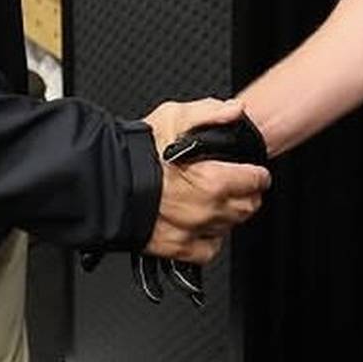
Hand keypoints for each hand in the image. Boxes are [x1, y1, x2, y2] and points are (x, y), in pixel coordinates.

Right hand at [143, 99, 268, 263]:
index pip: (255, 181)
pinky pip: (208, 251)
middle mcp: (207, 209)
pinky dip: (211, 239)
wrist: (104, 183)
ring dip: (230, 214)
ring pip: (230, 227)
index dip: (258, 173)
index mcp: (213, 179)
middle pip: (248, 207)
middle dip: (249, 195)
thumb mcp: (174, 117)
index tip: (255, 172)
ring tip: (220, 201)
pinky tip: (204, 225)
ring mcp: (192, 231)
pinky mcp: (175, 247)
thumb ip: (210, 112)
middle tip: (241, 186)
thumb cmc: (135, 152)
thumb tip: (236, 111)